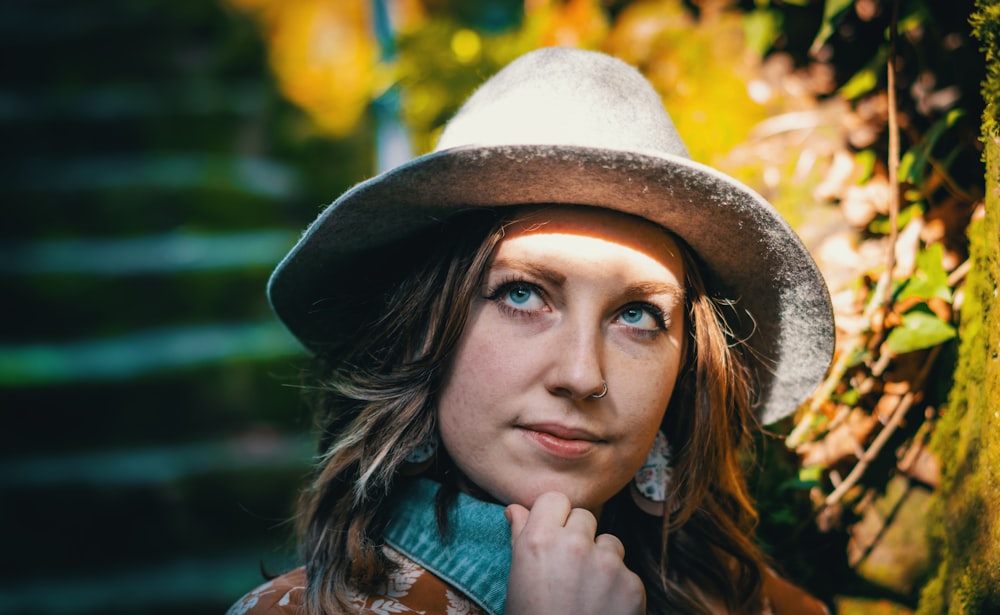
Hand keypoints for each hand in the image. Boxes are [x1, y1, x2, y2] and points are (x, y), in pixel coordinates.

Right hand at [504, 492, 645, 614]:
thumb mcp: (518, 580)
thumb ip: (520, 537)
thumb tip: (515, 509)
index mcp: (539, 539)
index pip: (556, 499)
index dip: (555, 517)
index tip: (553, 534)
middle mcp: (575, 544)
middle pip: (586, 517)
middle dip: (580, 537)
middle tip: (570, 569)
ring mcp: (607, 563)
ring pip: (610, 542)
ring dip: (602, 560)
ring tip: (587, 592)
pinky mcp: (632, 583)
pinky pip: (627, 572)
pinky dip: (618, 588)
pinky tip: (603, 608)